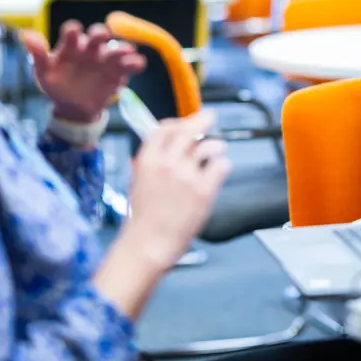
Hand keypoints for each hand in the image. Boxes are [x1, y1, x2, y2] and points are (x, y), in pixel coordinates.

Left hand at [19, 22, 145, 123]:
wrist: (72, 107)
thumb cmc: (57, 84)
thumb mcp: (43, 72)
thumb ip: (38, 54)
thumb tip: (25, 34)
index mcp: (71, 46)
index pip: (72, 34)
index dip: (73, 31)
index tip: (74, 31)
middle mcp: (90, 49)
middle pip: (98, 36)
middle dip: (100, 33)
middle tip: (101, 36)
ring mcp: (105, 60)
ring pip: (116, 49)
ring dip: (122, 47)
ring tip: (126, 51)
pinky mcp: (118, 73)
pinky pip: (129, 65)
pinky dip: (135, 63)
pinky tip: (136, 64)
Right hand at [120, 112, 231, 270]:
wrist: (149, 242)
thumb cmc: (143, 217)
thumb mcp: (138, 180)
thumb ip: (154, 160)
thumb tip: (170, 144)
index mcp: (148, 159)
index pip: (166, 127)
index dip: (179, 122)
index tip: (187, 123)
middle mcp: (168, 162)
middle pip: (190, 130)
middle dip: (204, 120)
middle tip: (211, 118)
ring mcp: (187, 175)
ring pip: (211, 145)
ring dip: (216, 147)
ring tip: (215, 153)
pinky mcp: (204, 190)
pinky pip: (222, 165)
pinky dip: (222, 167)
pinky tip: (217, 174)